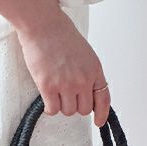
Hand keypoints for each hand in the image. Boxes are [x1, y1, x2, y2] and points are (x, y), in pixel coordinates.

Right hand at [16, 8, 110, 127]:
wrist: (42, 23)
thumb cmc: (60, 32)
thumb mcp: (84, 52)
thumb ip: (87, 71)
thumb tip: (85, 89)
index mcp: (94, 69)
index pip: (103, 99)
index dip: (101, 113)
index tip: (98, 121)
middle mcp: (83, 79)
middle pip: (83, 109)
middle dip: (75, 104)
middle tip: (65, 93)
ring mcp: (66, 84)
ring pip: (67, 111)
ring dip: (61, 104)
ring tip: (54, 88)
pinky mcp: (48, 87)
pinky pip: (52, 109)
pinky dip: (49, 106)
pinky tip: (46, 96)